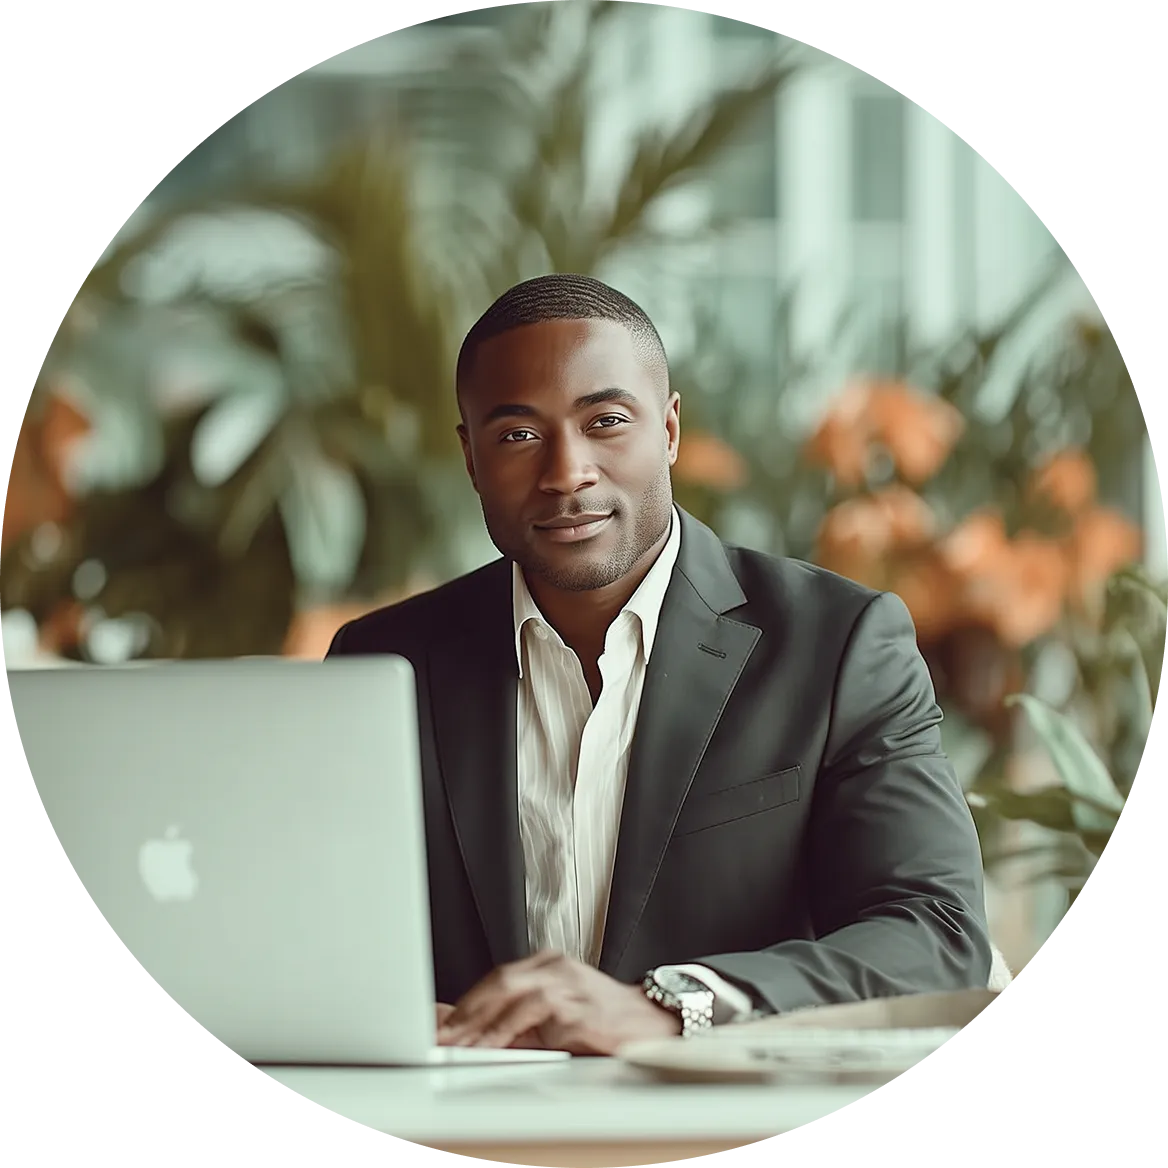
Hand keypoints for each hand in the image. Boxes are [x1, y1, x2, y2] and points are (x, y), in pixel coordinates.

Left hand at [436, 951, 681, 1054]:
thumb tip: (475, 1034)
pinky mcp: (583, 1010)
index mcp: (548, 964)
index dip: (467, 1001)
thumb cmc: (601, 1017)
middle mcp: (557, 968)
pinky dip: (521, 1033)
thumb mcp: (554, 1015)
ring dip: (488, 1025)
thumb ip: (518, 1022)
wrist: (648, 1019)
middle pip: (502, 981)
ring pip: (519, 996)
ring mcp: (571, 986)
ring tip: (467, 1045)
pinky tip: (504, 1047)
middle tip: (446, 1035)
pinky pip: (546, 1020)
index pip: (497, 977)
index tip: (443, 1023)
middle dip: (469, 1011)